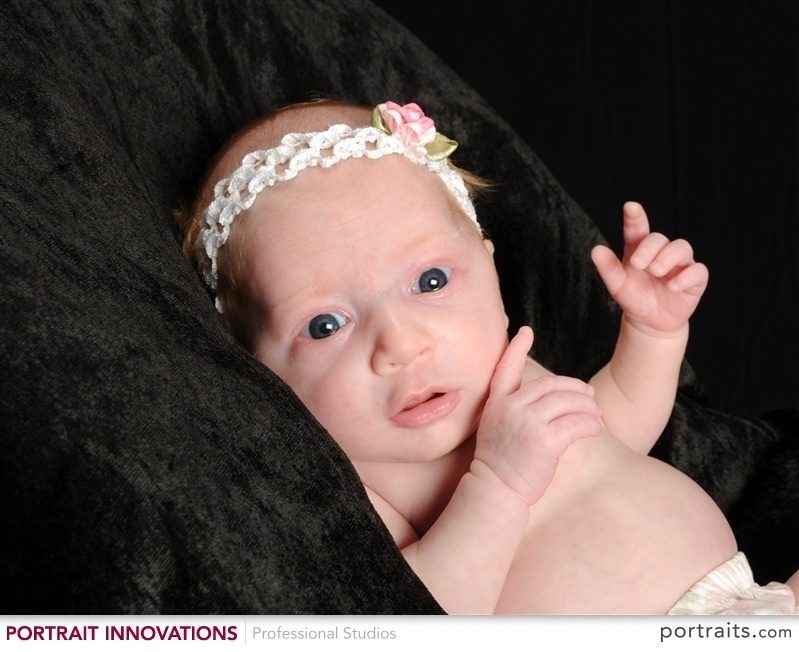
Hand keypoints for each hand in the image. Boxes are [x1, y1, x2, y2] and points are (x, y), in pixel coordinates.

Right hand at [472, 327, 601, 504]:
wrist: (495, 490)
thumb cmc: (501, 463)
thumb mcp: (496, 427)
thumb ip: (512, 408)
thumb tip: (545, 397)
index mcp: (497, 402)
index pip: (506, 368)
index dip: (517, 348)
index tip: (526, 331)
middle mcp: (511, 407)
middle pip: (551, 385)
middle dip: (575, 388)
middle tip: (589, 395)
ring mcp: (527, 423)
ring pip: (568, 401)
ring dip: (587, 406)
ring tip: (596, 414)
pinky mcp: (544, 441)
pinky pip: (577, 422)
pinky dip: (591, 424)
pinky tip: (594, 428)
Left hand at [591, 201, 708, 334]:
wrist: (650, 323)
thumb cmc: (634, 298)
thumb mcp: (617, 286)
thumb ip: (608, 268)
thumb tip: (596, 249)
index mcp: (639, 250)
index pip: (638, 229)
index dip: (635, 217)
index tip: (630, 207)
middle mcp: (661, 253)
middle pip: (660, 238)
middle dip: (649, 248)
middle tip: (639, 264)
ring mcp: (680, 264)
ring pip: (682, 247)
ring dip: (668, 257)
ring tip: (656, 271)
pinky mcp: (694, 280)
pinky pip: (698, 271)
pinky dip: (686, 276)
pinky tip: (672, 286)